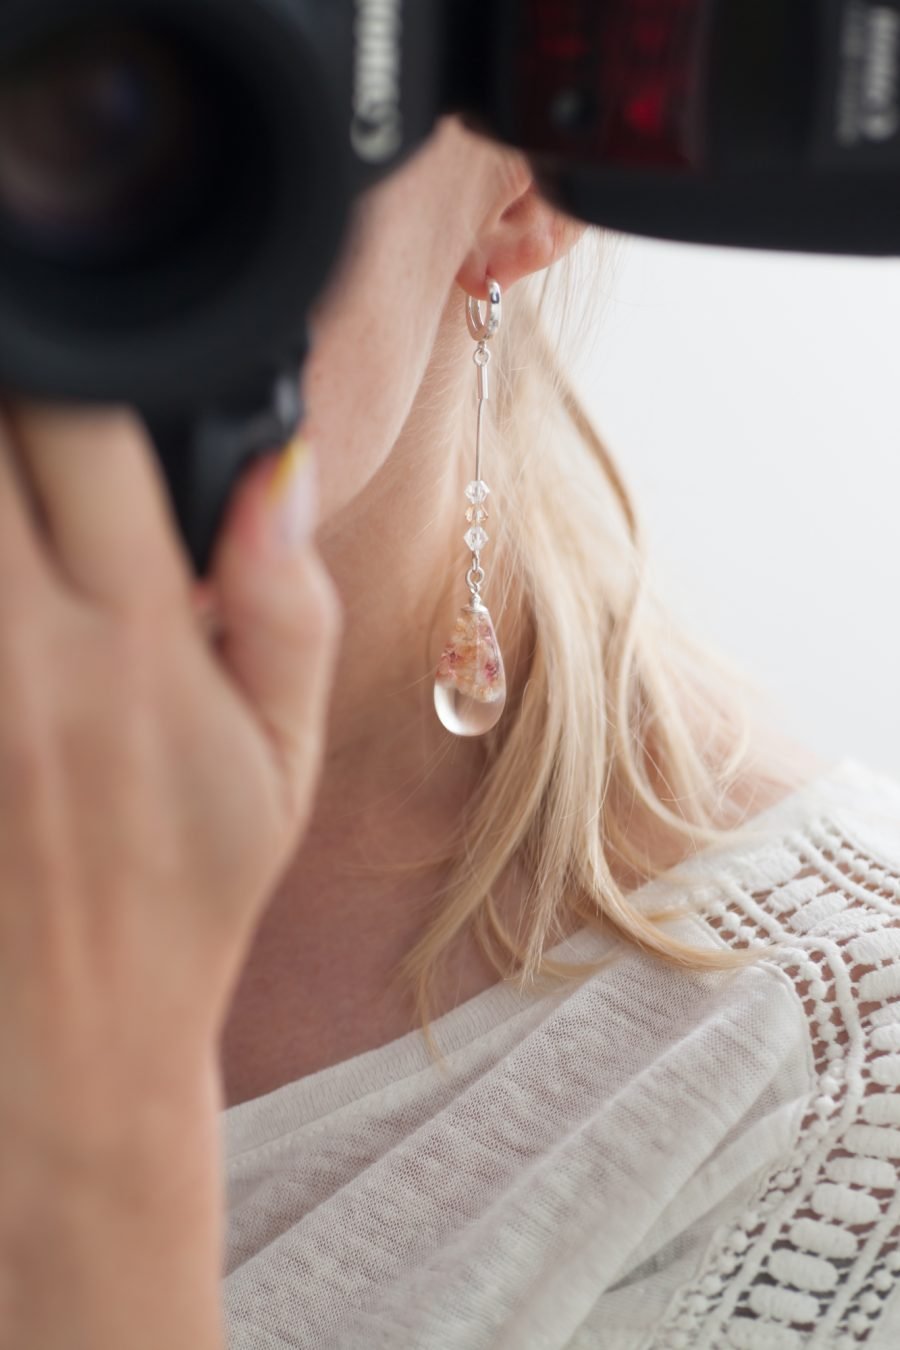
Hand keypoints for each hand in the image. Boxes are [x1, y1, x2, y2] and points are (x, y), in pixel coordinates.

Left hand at [0, 398, 341, 1168]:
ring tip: (23, 506)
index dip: (74, 356)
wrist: (71, 1034)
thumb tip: (281, 468)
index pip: (89, 435)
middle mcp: (28, 655)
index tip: (73, 338)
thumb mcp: (284, 757)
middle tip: (25, 382)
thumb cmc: (190, 890)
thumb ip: (289, 603)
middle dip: (7, 389)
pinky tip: (9, 591)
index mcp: (141, 645)